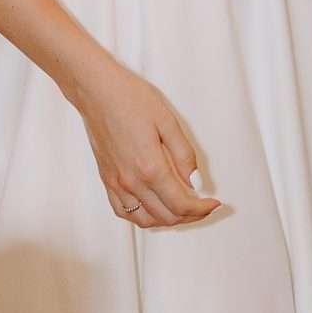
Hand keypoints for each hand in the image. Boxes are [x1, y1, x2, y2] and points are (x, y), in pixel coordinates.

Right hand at [77, 62, 221, 230]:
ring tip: (184, 209)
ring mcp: (116, 184)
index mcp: (150, 167)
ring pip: (145, 220)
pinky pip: (123, 212)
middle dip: (190, 216)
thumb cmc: (132, 100)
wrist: (97, 92)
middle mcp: (132, 182)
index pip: (181, 204)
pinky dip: (143, 217)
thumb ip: (184, 155)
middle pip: (166, 216)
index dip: (201, 209)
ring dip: (168, 220)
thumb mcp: (168, 122)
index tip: (214, 203)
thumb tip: (194, 181)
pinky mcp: (107, 180)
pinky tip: (155, 208)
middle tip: (204, 206)